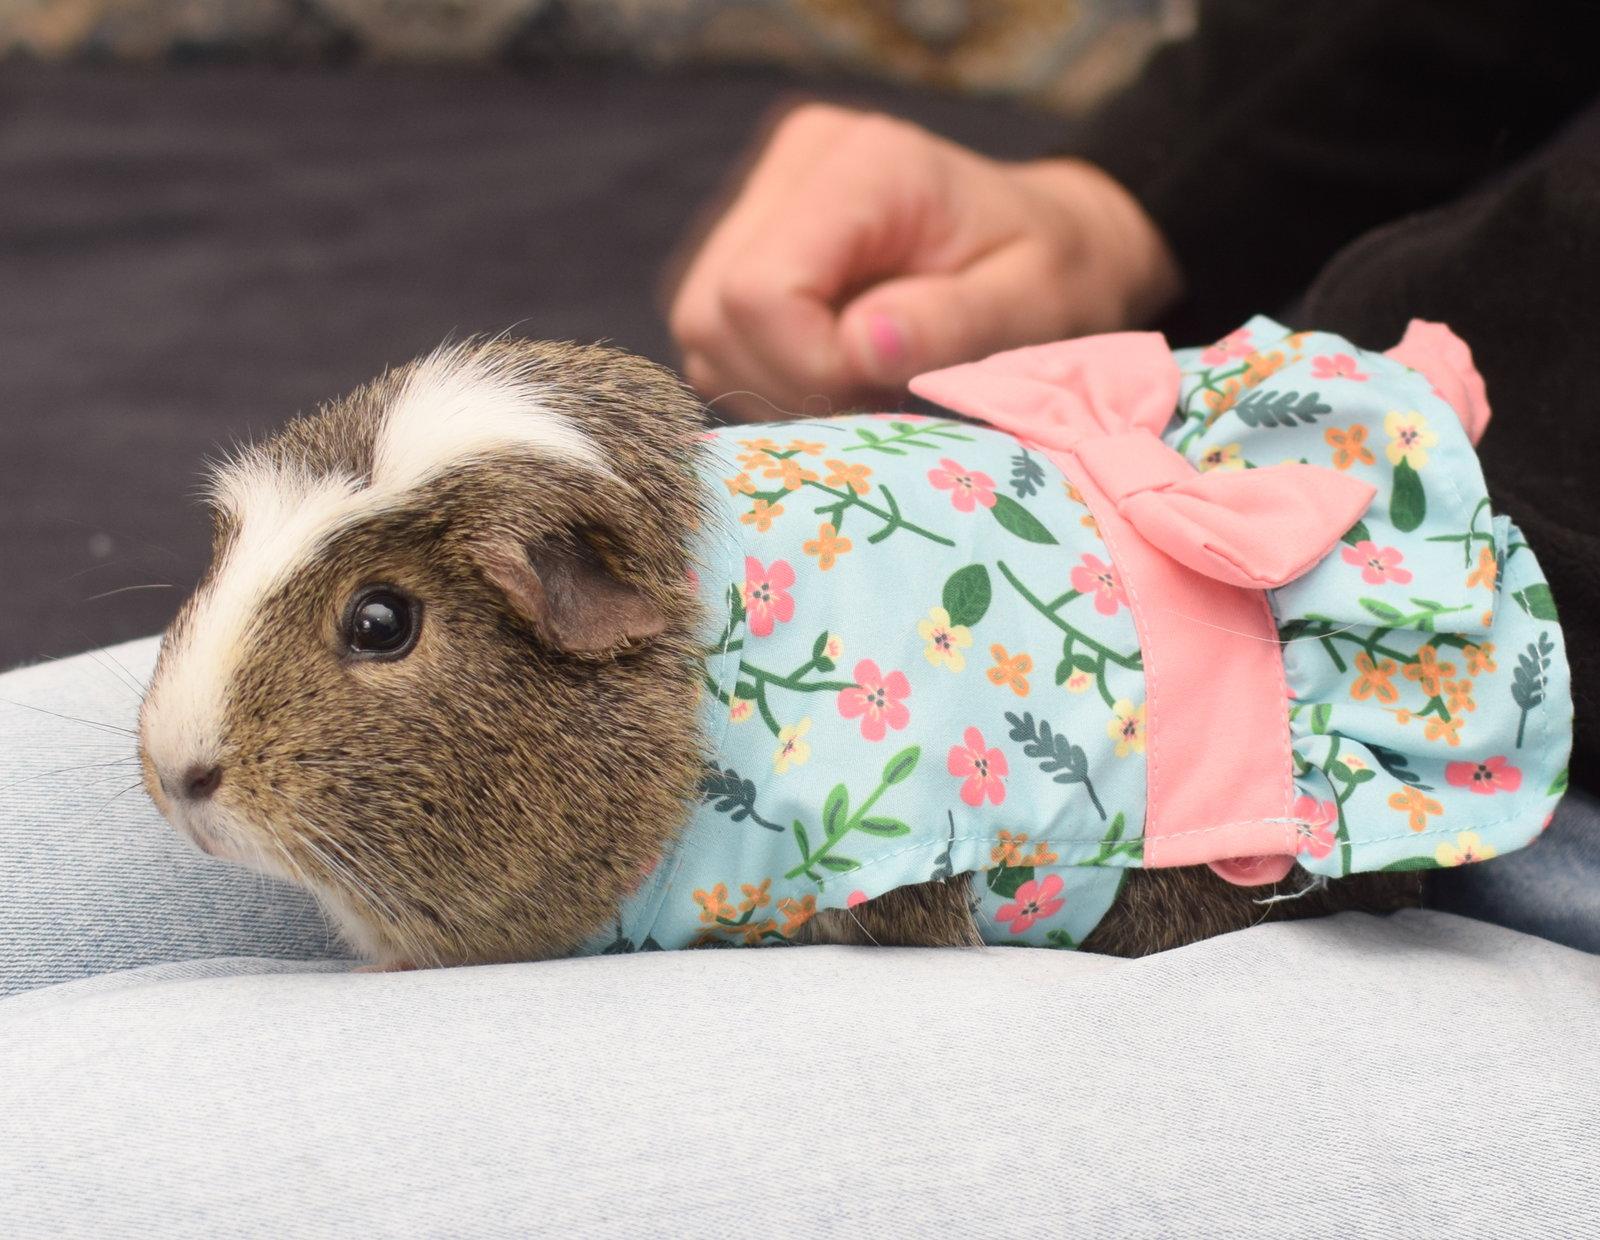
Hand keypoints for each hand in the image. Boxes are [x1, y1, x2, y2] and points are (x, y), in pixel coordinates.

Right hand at [669, 103, 1181, 419]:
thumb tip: (861, 344)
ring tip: (860, 384)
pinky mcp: (748, 240)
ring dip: (773, 384)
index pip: (759, 291)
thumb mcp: (1029, 305)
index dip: (807, 366)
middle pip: (712, 312)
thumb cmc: (1052, 273)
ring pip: (703, 329)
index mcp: (863, 164)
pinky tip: (834, 371)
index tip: (881, 388)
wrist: (1050, 241)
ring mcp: (760, 199)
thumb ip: (949, 323)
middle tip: (871, 397)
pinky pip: (716, 335)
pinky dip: (767, 375)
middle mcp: (794, 165)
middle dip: (786, 382)